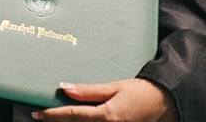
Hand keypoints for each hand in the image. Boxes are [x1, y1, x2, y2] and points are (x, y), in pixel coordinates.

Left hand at [32, 78, 175, 120]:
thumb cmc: (142, 92)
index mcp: (109, 116)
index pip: (73, 116)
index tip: (37, 114)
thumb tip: (65, 88)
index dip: (53, 115)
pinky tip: (78, 121)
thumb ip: (89, 91)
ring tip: (55, 119)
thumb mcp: (115, 87)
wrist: (168, 103)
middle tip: (41, 117)